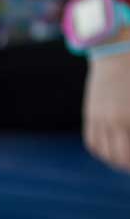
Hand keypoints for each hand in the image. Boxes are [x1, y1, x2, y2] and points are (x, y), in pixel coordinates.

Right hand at [83, 42, 129, 171]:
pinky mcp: (91, 115)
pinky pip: (92, 141)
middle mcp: (114, 120)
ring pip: (104, 152)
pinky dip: (101, 151)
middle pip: (119, 157)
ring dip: (114, 161)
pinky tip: (110, 151)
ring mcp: (100, 118)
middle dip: (126, 164)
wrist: (115, 54)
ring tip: (123, 161)